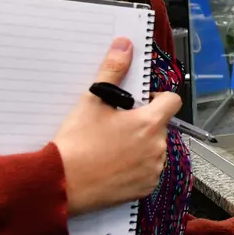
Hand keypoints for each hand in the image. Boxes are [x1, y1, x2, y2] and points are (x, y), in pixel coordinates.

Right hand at [52, 38, 181, 215]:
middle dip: (143, 123)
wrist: (61, 184)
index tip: (141, 101)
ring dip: (141, 146)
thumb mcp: (92, 101)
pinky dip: (136, 167)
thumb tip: (124, 46)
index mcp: (149, 123)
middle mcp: (158, 147)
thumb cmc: (76, 144)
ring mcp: (153, 170)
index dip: (158, 98)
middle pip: (160, 126)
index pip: (172, 100)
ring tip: (111, 147)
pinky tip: (113, 165)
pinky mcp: (145, 188)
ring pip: (154, 149)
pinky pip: (148, 172)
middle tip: (116, 125)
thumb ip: (113, 70)